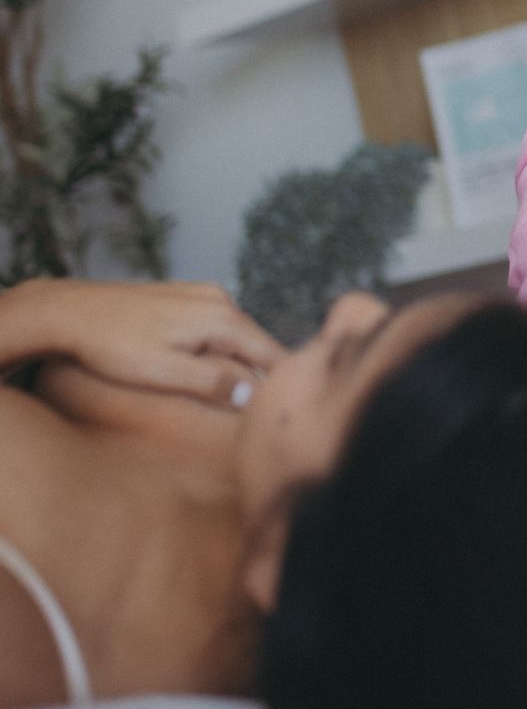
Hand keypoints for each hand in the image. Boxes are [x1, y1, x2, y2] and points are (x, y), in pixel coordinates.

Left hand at [4, 279, 284, 407]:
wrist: (67, 310)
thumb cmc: (112, 345)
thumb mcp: (164, 372)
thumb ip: (213, 382)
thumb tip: (253, 394)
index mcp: (223, 318)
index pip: (272, 354)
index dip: (277, 385)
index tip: (277, 414)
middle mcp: (221, 299)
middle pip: (257, 345)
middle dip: (256, 376)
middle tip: (247, 414)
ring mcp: (204, 293)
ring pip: (237, 337)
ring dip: (235, 364)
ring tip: (223, 397)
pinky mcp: (187, 295)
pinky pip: (217, 327)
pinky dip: (217, 349)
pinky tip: (197, 369)